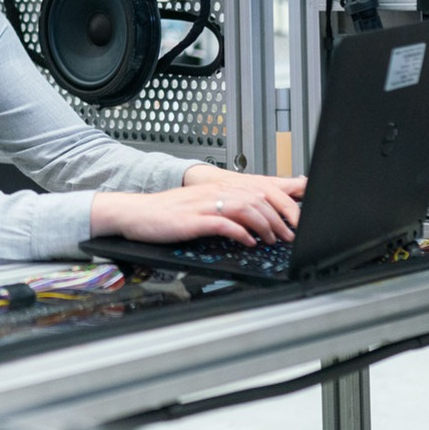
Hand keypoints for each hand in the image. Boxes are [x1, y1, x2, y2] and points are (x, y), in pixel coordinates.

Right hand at [92, 172, 305, 246]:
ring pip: (246, 208)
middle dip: (279, 218)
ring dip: (264, 225)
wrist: (136, 213)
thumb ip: (225, 210)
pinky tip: (248, 242)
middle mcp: (213, 192)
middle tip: (288, 235)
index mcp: (217, 188)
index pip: (259, 190)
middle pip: (257, 198)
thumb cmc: (165, 213)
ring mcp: (204, 205)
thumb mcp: (199, 206)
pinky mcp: (194, 220)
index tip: (292, 221)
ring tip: (272, 239)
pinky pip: (224, 224)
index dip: (280, 205)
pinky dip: (241, 233)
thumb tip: (251, 221)